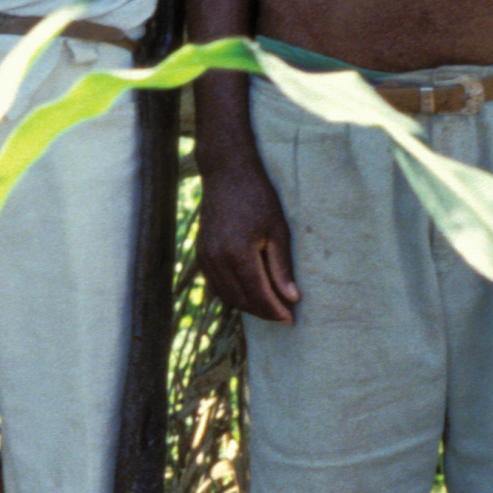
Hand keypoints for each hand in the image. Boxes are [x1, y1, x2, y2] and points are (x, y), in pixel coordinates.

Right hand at [195, 149, 300, 323]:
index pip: (258, 294)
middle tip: (283, 315)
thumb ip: (282, 267)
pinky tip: (248, 292)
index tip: (290, 318)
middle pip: (241, 300)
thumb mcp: (278, 230)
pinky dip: (233, 294)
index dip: (275, 310)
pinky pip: (216, 284)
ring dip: (248, 306)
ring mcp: (205, 257)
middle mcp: (216, 259)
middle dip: (263, 311)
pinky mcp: (200, 254)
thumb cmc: (258, 197)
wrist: (226, 173)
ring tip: (269, 306)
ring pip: (226, 296)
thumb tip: (292, 297)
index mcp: (238, 253)